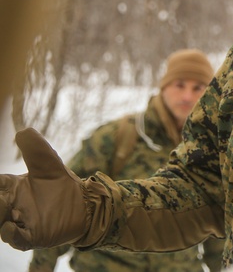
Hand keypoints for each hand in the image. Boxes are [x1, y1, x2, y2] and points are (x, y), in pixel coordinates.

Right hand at [0, 128, 86, 249]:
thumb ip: (37, 149)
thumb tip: (23, 131)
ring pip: (0, 222)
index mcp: (12, 188)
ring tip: (2, 206)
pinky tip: (9, 227)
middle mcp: (12, 206)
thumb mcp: (50, 164)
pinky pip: (16, 239)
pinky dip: (10, 235)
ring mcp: (21, 222)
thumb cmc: (62, 184)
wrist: (85, 203)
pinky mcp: (33, 236)